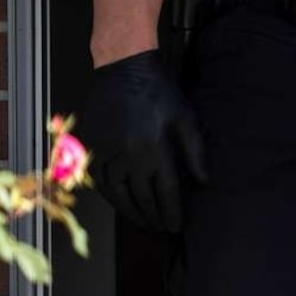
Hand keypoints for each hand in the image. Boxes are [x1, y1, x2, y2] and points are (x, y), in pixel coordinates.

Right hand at [83, 48, 206, 234]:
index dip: (172, 212)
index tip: (176, 226)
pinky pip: (99, 179)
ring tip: (142, 222)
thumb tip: (204, 181)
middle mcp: (130, 155)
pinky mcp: (91, 145)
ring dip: (130, 211)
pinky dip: (109, 195)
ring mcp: (107, 151)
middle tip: (159, 229)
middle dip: (153, 216)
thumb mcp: (185, 118)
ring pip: (118, 193)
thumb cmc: (159, 92)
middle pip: (142, 196)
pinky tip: (119, 203)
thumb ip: (196, 152)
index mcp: (156, 149)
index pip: (166, 192)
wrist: (123, 67)